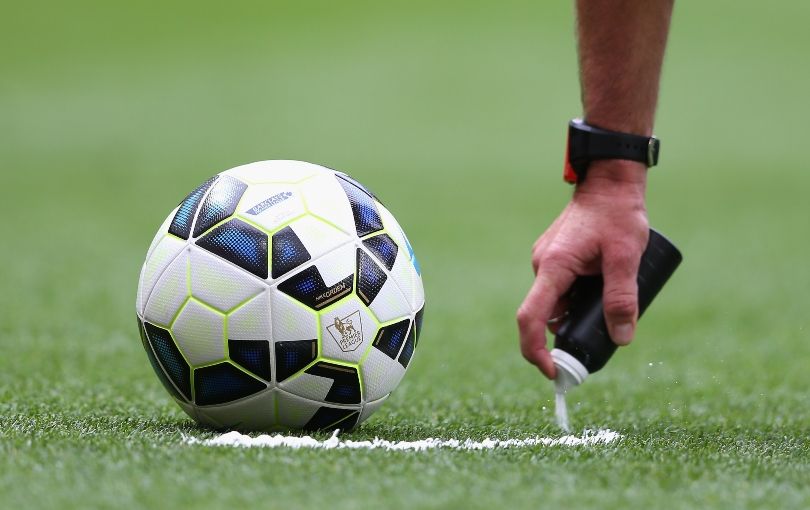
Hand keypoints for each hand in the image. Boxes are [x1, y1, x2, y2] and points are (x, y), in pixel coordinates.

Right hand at [517, 160, 649, 378]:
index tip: (553, 372)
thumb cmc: (618, 213)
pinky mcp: (556, 258)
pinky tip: (602, 288)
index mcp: (554, 267)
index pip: (530, 319)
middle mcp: (543, 266)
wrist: (610, 181)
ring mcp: (547, 261)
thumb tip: (621, 338)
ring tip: (610, 302)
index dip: (536, 351)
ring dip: (577, 314)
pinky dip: (577, 299)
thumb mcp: (627, 256)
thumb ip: (623, 298)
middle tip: (600, 340)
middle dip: (567, 336)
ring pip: (556, 303)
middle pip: (545, 316)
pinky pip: (561, 289)